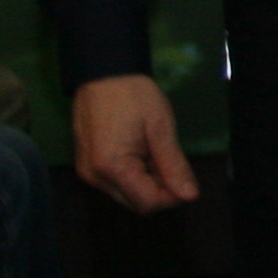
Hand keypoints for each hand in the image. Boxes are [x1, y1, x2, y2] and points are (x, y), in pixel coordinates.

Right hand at [71, 75, 199, 213]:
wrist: (103, 73)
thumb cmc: (133, 95)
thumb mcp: (161, 128)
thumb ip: (174, 165)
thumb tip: (189, 196)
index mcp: (111, 167)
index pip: (147, 203)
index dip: (172, 196)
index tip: (183, 175)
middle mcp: (94, 176)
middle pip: (136, 204)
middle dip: (160, 189)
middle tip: (168, 158)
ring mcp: (88, 172)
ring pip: (127, 195)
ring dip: (147, 182)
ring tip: (153, 150)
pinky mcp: (87, 166)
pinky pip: (115, 184)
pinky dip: (133, 176)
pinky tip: (141, 152)